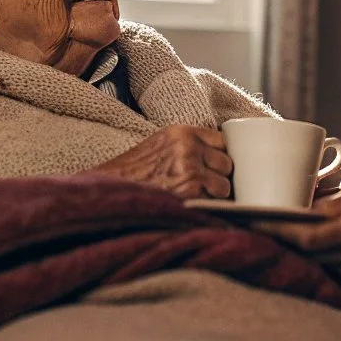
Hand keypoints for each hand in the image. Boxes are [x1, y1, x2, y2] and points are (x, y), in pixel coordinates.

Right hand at [97, 125, 231, 199]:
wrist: (113, 188)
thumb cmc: (135, 170)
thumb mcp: (161, 144)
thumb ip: (188, 145)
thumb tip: (217, 157)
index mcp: (182, 133)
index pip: (222, 140)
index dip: (221, 156)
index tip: (216, 166)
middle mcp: (188, 148)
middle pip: (227, 163)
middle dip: (220, 177)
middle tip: (207, 186)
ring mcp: (190, 170)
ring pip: (224, 185)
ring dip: (216, 195)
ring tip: (199, 198)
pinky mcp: (189, 193)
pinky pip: (213, 202)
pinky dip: (207, 208)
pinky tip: (193, 207)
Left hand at [256, 182, 340, 286]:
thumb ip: (328, 206)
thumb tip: (296, 210)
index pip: (306, 237)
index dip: (277, 232)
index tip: (252, 222)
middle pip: (308, 255)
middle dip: (281, 242)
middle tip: (252, 230)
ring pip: (320, 267)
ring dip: (299, 256)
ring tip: (274, 241)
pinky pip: (336, 276)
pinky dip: (321, 265)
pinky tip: (307, 255)